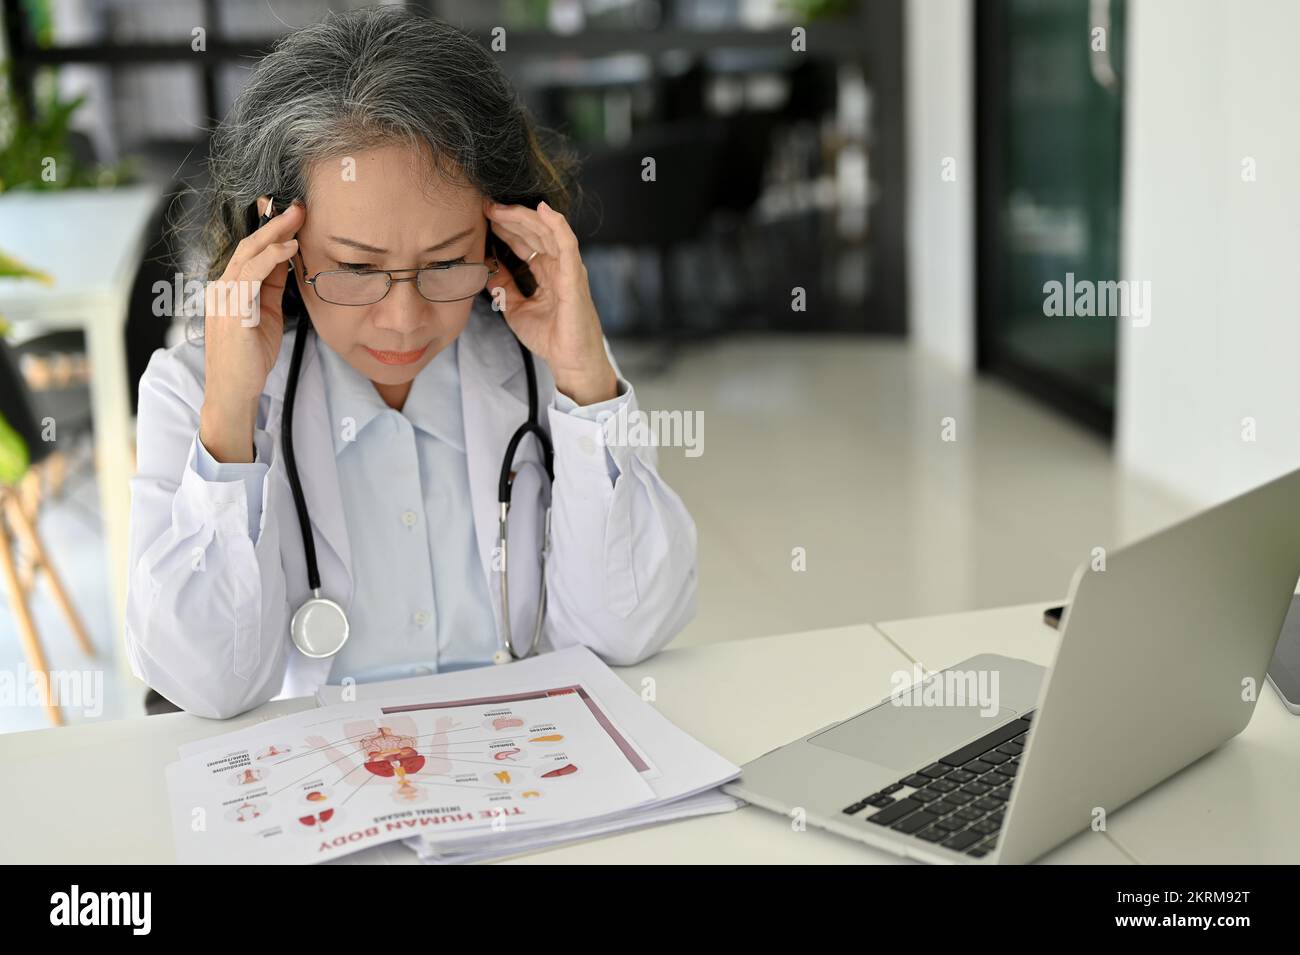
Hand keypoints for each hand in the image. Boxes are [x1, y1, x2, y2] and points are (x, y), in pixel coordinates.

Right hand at [200, 196, 302, 461]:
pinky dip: (271, 258)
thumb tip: (287, 261)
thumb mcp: (266, 315)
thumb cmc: (249, 357)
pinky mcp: (232, 310)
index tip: (292, 211)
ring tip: (299, 217)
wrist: (233, 391)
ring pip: (249, 254)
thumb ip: (271, 288)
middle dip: (275, 222)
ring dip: (276, 233)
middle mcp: (223, 287)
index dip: (271, 229)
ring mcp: (224, 298)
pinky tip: (290, 248)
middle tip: (300, 205)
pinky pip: (250, 276)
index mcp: (231, 287)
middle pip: (249, 245)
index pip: (251, 251)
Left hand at [484, 199, 617, 405]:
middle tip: (485, 206)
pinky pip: (567, 244)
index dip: (505, 227)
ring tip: (499, 207)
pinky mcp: (574, 276)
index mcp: (547, 272)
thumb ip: (503, 286)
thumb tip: (485, 267)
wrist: (569, 362)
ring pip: (547, 231)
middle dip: (509, 217)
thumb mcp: (515, 308)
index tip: (482, 217)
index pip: (525, 241)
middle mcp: (559, 266)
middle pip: (534, 231)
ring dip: (523, 217)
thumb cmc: (550, 338)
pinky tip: (542, 209)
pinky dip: (556, 224)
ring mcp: (568, 269)